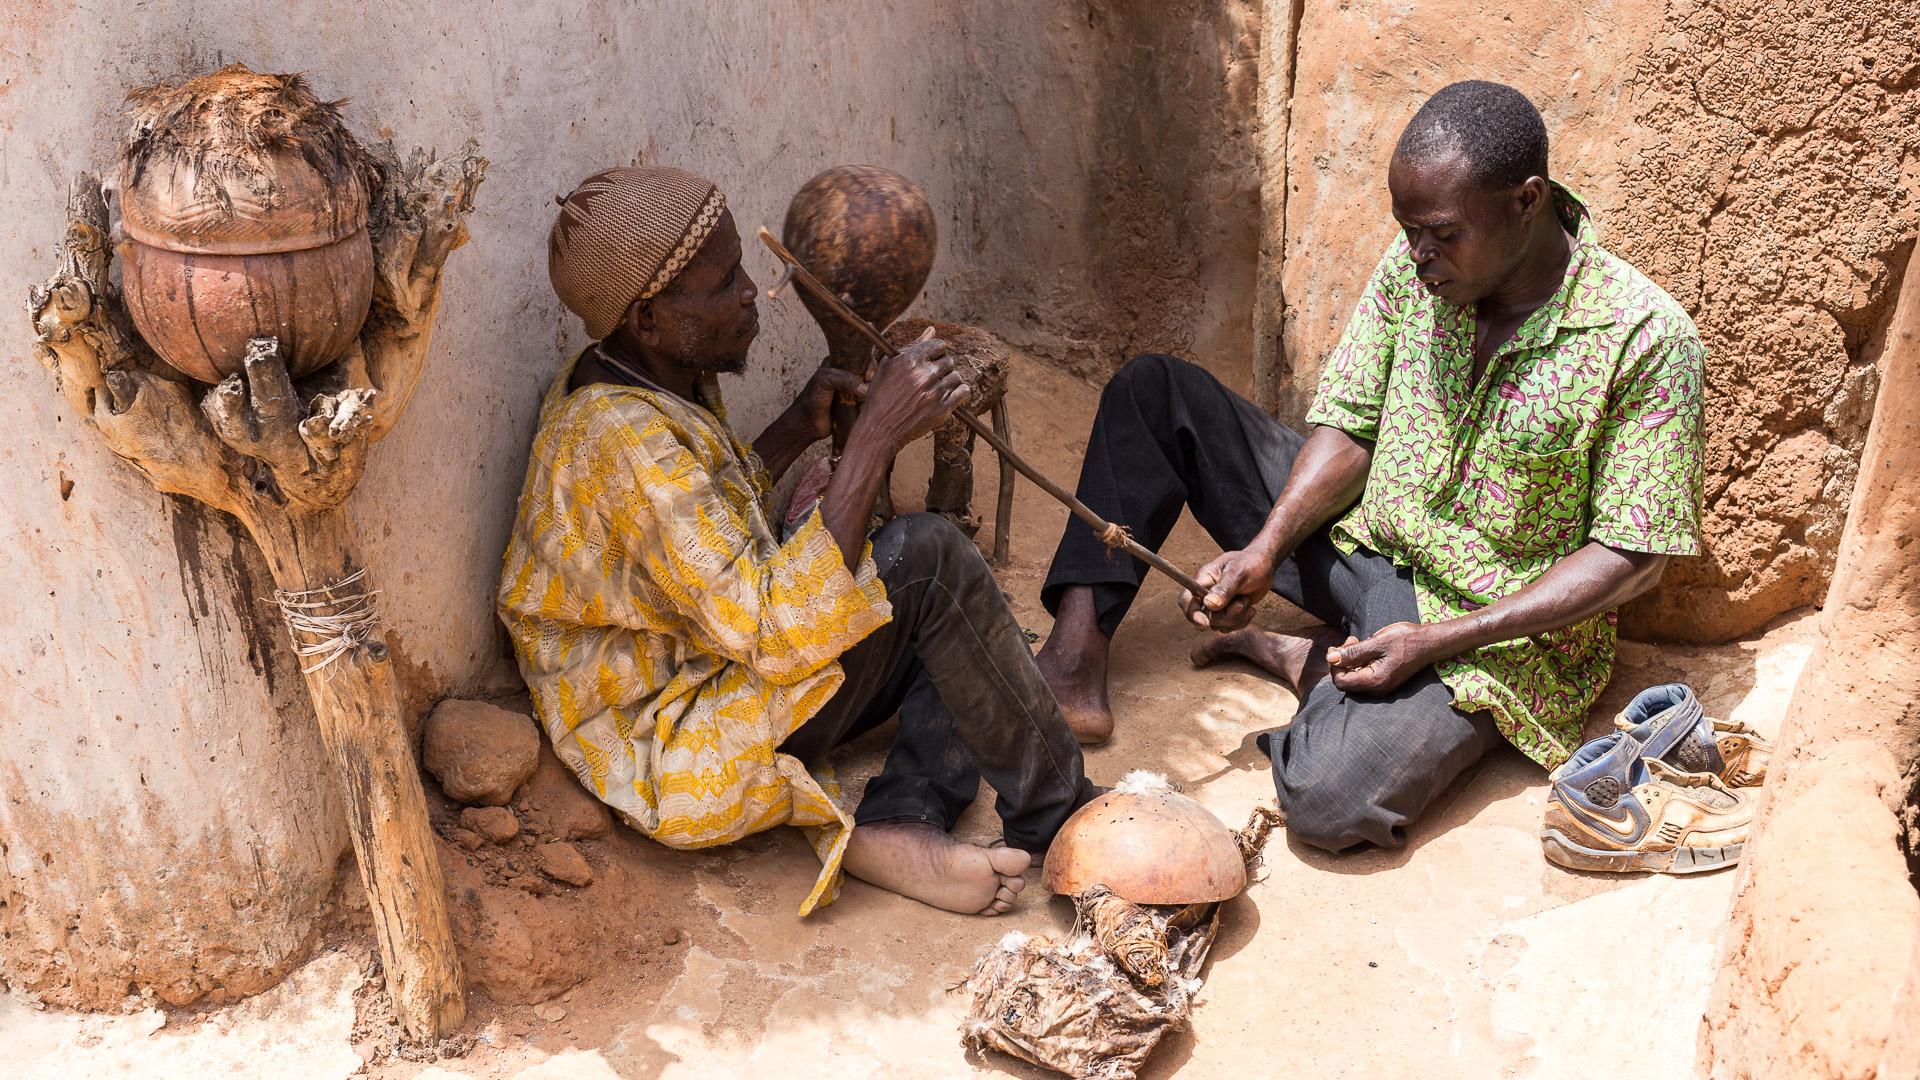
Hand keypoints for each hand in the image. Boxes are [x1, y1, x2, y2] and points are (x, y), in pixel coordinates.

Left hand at [791, 362, 868, 441]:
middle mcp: (846, 376)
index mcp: (838, 364)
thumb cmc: (812, 399)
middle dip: (870, 382)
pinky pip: (867, 401)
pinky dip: (866, 405)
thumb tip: (865, 390)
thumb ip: (845, 379)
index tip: (867, 377)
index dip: (868, 365)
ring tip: (858, 403)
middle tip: (864, 392)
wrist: (808, 424)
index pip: (860, 358)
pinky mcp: (853, 404)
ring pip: (869, 388)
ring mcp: (850, 390)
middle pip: (868, 373)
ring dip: (868, 395)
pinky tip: (858, 409)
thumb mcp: (825, 381)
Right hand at [851, 337, 962, 452]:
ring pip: (956, 377)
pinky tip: (947, 396)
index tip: (930, 361)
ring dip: (949, 382)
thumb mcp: (889, 365)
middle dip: (941, 369)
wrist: (880, 428)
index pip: (939, 345)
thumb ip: (913, 345)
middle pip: (949, 361)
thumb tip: (932, 329)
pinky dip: (959, 393)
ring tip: (935, 390)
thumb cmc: (881, 394)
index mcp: (911, 359)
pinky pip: (964, 392)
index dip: (936, 353)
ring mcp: (935, 391)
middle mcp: (925, 373)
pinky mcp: (943, 408)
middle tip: (930, 379)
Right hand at [1179, 547, 1276, 631]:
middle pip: (1204, 617)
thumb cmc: (1250, 564)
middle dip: (1226, 615)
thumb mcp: (1239, 573)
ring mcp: (1216, 606)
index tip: (1205, 624)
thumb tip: (1209, 604)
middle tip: (1243, 602)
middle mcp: (1206, 594)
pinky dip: (1241, 621)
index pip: (1187, 600)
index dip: (1191, 614)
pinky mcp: (1227, 613)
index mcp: (1203, 580)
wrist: (1264, 567)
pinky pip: (1228, 627)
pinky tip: (1250, 609)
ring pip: (1217, 624)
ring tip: (1246, 601)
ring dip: (1236, 618)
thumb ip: (1224, 589)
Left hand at [1326, 621, 1434, 695]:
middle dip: (1341, 661)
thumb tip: (1330, 658)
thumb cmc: (1407, 640)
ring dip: (1350, 660)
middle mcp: (1377, 689)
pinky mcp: (1384, 681)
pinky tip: (1365, 648)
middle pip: (1346, 681)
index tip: (1337, 647)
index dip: (1334, 665)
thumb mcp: (1378, 642)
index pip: (1340, 682)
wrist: (1430, 643)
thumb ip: (1353, 652)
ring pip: (1354, 677)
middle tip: (1350, 640)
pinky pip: (1364, 675)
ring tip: (1357, 641)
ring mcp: (1382, 686)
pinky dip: (1359, 662)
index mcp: (1375, 681)